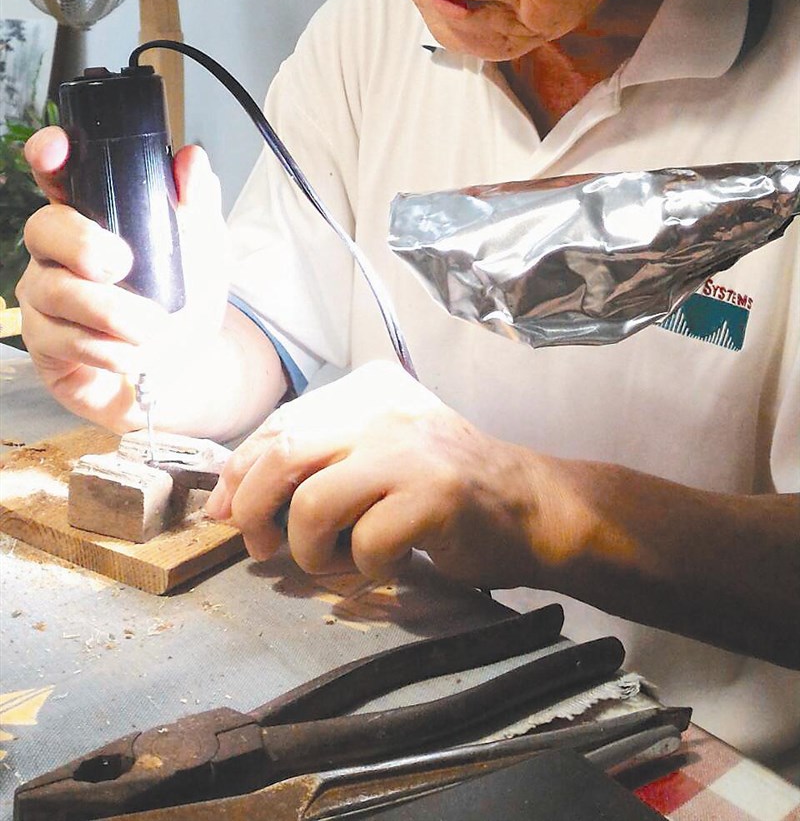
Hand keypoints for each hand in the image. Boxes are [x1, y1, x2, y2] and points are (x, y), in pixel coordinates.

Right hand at [17, 126, 230, 432]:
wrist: (189, 365)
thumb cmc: (184, 296)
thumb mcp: (203, 247)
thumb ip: (197, 203)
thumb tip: (192, 160)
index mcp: (92, 214)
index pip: (58, 176)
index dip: (48, 156)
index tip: (56, 151)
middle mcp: (58, 252)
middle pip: (42, 229)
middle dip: (82, 244)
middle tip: (122, 265)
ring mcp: (46, 298)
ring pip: (53, 290)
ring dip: (110, 311)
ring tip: (150, 327)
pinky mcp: (46, 346)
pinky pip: (61, 340)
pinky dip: (106, 349)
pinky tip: (132, 356)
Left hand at [205, 361, 555, 587]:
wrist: (534, 507)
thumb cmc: (448, 489)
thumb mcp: (380, 453)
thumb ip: (319, 461)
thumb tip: (233, 498)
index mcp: (366, 391)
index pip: (279, 424)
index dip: (239, 473)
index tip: (224, 511)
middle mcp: (383, 410)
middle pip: (282, 453)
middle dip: (252, 509)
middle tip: (261, 547)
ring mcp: (410, 449)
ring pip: (312, 500)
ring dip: (309, 549)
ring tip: (333, 562)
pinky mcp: (434, 494)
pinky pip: (366, 540)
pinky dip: (365, 566)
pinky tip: (389, 562)